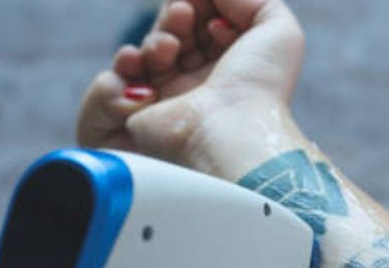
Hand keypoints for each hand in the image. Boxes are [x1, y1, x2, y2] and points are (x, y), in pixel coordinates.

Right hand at [77, 0, 304, 163]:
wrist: (231, 134)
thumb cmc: (259, 87)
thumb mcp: (275, 29)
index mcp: (232, 67)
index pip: (205, 25)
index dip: (202, 7)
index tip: (213, 12)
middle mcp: (201, 85)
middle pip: (175, 33)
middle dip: (177, 15)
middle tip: (186, 16)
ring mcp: (171, 100)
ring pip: (147, 52)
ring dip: (156, 39)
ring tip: (170, 46)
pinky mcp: (141, 116)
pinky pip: (113, 84)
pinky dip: (127, 67)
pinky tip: (146, 71)